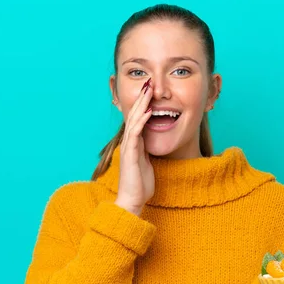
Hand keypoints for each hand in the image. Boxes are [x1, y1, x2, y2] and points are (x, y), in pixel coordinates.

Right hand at [115, 78, 154, 216]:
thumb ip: (148, 150)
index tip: (150, 90)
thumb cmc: (140, 184)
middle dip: (142, 98)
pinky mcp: (131, 154)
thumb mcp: (147, 162)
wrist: (132, 201)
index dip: (144, 104)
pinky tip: (148, 111)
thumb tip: (154, 142)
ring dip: (141, 104)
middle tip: (148, 82)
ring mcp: (129, 147)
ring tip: (148, 90)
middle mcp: (129, 142)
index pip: (138, 118)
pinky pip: (136, 133)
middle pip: (135, 115)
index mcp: (134, 143)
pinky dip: (142, 121)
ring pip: (134, 120)